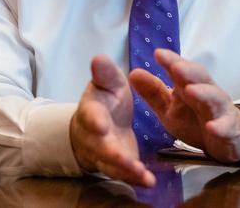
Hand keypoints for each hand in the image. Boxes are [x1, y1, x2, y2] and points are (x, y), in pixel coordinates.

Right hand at [70, 55, 155, 186]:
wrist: (99, 125)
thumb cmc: (105, 100)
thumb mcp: (107, 83)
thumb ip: (105, 74)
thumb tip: (99, 57)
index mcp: (92, 111)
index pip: (90, 115)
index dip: (94, 120)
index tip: (100, 124)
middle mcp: (95, 136)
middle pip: (100, 147)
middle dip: (111, 153)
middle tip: (124, 158)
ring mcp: (105, 154)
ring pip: (112, 165)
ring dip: (126, 170)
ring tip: (141, 174)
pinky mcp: (119, 165)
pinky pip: (125, 174)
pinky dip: (136, 178)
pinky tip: (149, 181)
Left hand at [129, 49, 239, 162]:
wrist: (227, 139)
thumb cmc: (195, 119)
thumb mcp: (170, 108)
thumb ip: (153, 92)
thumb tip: (133, 73)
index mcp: (190, 86)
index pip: (182, 70)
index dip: (172, 61)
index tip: (158, 54)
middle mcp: (207, 94)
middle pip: (200, 79)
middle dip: (189, 72)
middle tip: (176, 67)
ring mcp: (220, 110)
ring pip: (214, 99)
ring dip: (204, 94)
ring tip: (192, 91)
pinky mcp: (229, 129)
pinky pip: (226, 127)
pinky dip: (220, 126)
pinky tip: (212, 127)